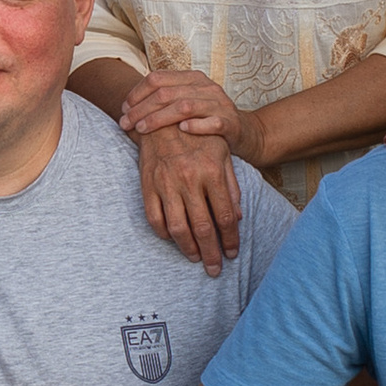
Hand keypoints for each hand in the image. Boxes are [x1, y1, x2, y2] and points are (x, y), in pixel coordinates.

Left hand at [119, 67, 258, 163]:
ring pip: (184, 106)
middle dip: (141, 109)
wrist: (243, 132)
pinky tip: (181, 131)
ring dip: (159, 118)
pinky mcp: (231, 123)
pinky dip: (196, 125)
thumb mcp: (185, 103)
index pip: (157, 78)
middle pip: (166, 93)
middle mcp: (206, 87)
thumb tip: (125, 106)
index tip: (123, 109)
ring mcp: (220, 104)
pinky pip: (212, 122)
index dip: (136, 93)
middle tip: (125, 124)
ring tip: (141, 129)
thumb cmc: (206, 119)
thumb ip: (163, 100)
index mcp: (192, 78)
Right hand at [131, 120, 244, 273]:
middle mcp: (190, 180)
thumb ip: (231, 185)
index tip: (231, 253)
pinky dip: (163, 233)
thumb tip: (237, 217)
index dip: (230, 239)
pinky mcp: (148, 185)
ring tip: (196, 258)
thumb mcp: (223, 153)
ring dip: (188, 248)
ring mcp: (166, 183)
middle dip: (211, 253)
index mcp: (212, 171)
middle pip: (203, 227)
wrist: (161, 117)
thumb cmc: (197, 135)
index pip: (225, 216)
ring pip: (178, 228)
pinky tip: (173, 240)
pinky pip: (154, 218)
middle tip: (215, 269)